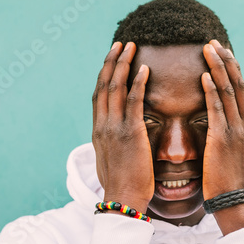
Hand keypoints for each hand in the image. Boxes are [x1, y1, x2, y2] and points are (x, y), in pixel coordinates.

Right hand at [92, 41, 152, 212]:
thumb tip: (115, 133)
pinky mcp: (130, 133)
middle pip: (104, 85)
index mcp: (98, 130)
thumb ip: (112, 141)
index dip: (104, 74)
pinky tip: (145, 69)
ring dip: (122, 64)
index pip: (98, 95)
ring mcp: (114, 128)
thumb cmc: (122, 182)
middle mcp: (102, 125)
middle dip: (111, 61)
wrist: (123, 199)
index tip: (111, 58)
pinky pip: (133, 102)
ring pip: (115, 88)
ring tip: (130, 47)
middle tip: (120, 44)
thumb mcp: (111, 157)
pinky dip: (138, 83)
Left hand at [201, 39, 243, 233]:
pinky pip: (217, 109)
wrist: (233, 200)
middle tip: (214, 42)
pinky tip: (203, 76)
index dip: (232, 69)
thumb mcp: (235, 153)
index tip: (223, 52)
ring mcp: (235, 130)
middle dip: (226, 61)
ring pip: (228, 91)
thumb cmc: (229, 178)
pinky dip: (211, 91)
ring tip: (208, 50)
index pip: (241, 90)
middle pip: (238, 84)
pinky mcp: (222, 139)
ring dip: (217, 68)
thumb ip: (231, 135)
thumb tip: (224, 126)